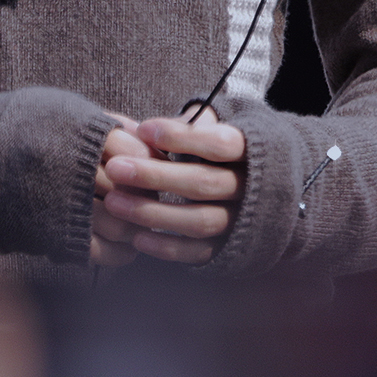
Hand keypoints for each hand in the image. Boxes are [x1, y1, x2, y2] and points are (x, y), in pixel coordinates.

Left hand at [100, 110, 246, 264]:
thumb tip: (148, 128)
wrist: (262, 194)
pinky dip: (168, 247)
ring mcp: (241, 221)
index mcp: (251, 152)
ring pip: (200, 220)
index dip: (182, 137)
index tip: (143, 129)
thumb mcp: (217, 128)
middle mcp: (250, 189)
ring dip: (153, 213)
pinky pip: (199, 252)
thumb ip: (191, 124)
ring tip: (114, 202)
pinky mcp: (229, 249)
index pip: (219, 143)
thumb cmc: (223, 152)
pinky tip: (137, 236)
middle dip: (155, 175)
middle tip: (114, 167)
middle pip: (203, 182)